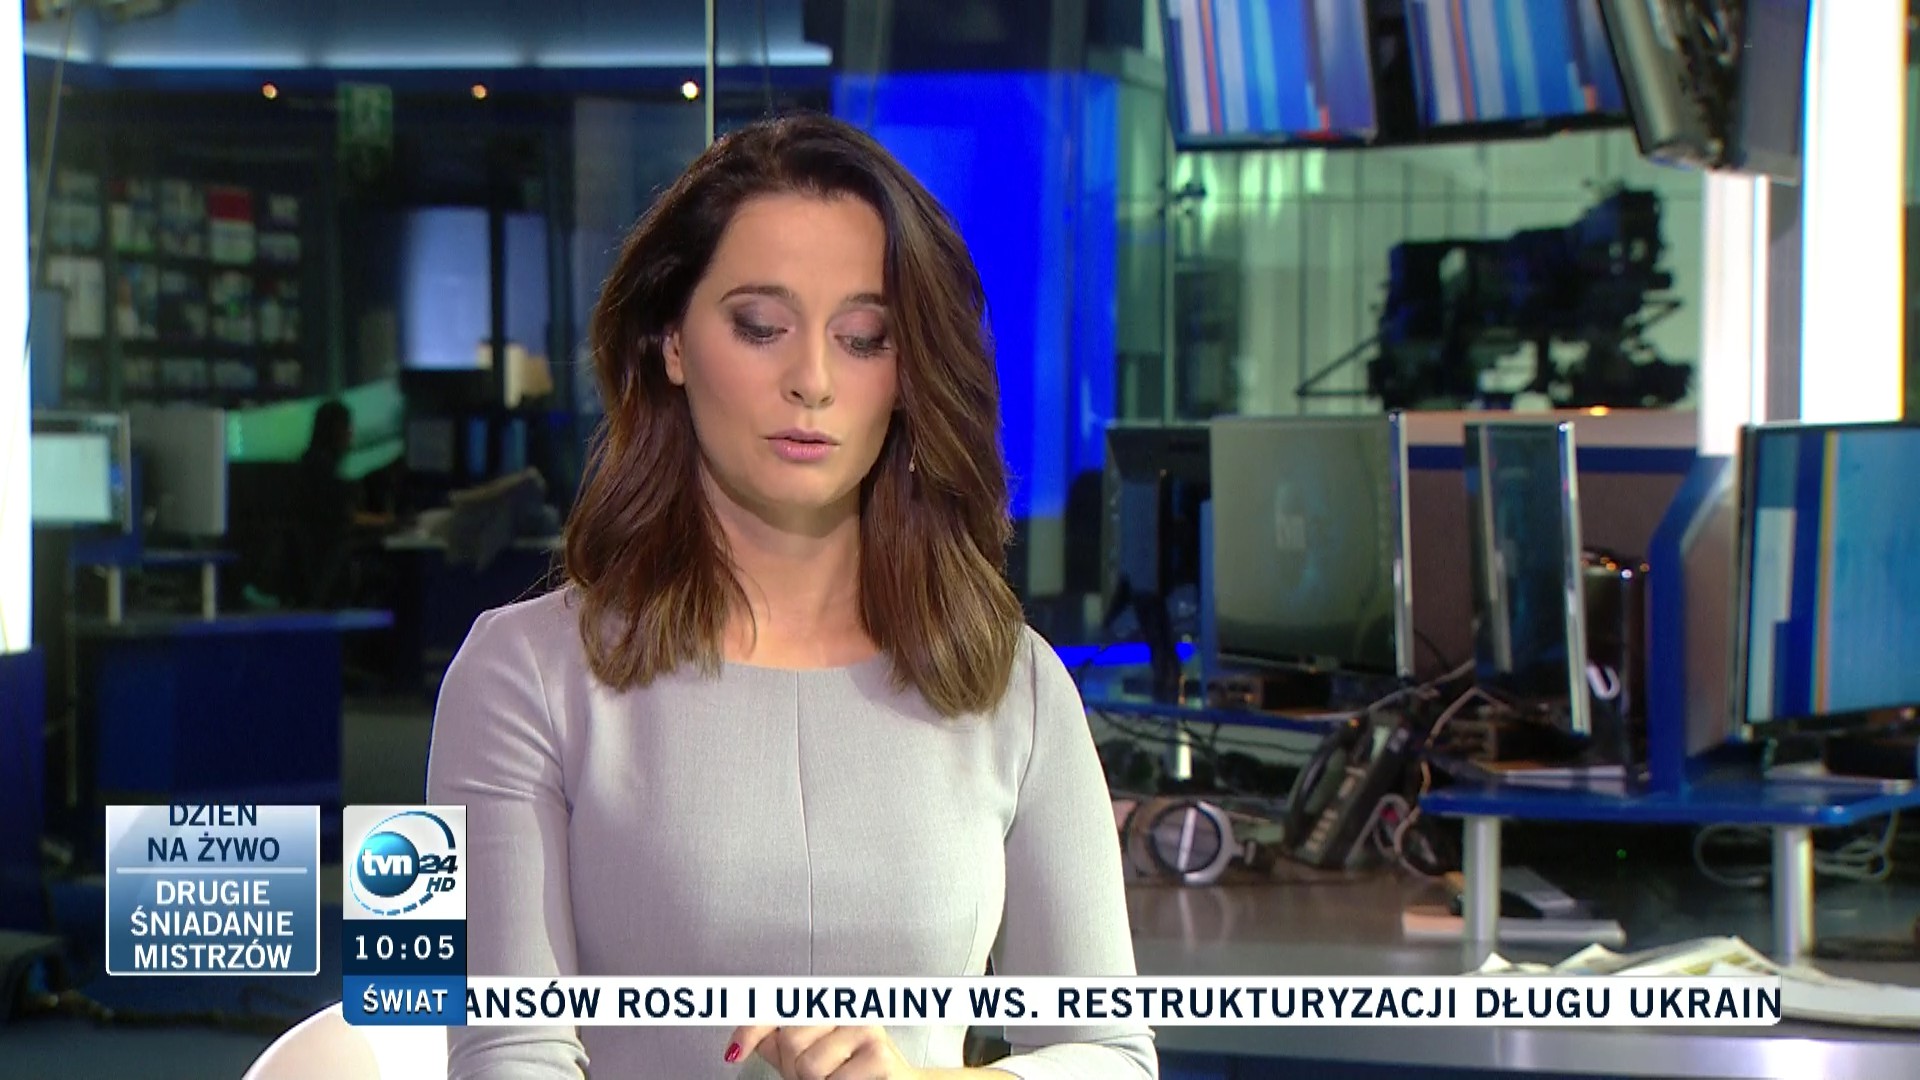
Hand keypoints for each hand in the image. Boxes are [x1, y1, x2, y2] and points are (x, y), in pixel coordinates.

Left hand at [725, 1025, 918, 1079]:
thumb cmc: (853, 1074)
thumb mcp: (808, 1059)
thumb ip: (778, 1046)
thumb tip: (741, 1042)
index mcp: (825, 1006)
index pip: (779, 1009)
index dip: (751, 1030)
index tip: (733, 1052)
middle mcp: (845, 1010)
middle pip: (790, 1040)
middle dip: (794, 1070)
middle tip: (818, 1077)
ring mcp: (865, 1029)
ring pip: (809, 1065)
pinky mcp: (879, 1054)